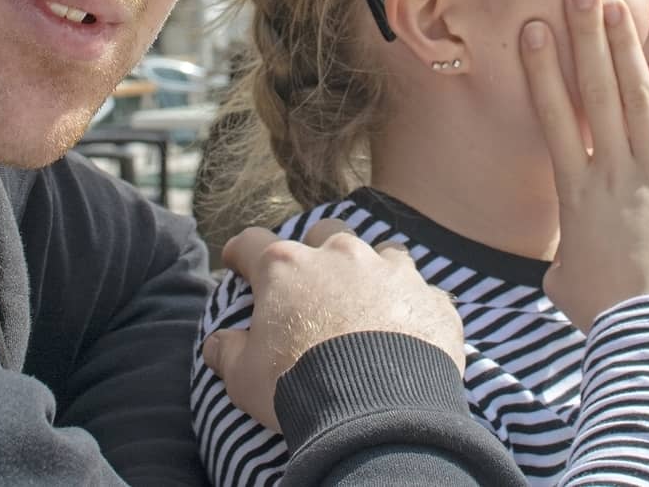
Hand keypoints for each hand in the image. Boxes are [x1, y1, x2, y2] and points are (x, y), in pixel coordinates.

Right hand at [201, 218, 464, 432]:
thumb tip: (217, 343)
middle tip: (313, 283)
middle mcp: (340, 255)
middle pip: (324, 233)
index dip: (241, 253)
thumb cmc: (299, 389)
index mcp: (286, 267)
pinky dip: (412, 309)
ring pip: (382, 252)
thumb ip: (227, 352)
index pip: (252, 244)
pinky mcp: (431, 300)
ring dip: (371, 273)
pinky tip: (409, 335)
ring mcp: (391, 272)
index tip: (237, 262)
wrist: (377, 414)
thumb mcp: (243, 377)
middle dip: (316, 250)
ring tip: (368, 306)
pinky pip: (422, 295)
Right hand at [520, 0, 648, 333]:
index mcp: (576, 190)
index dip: (543, 69)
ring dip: (627, 49)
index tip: (534, 30)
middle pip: (596, 90)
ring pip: (638, 98)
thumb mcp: (567, 279)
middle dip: (587, 36)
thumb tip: (564, 257)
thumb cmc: (605, 311)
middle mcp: (613, 171)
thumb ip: (566, 251)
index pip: (554, 116)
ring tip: (617, 6)